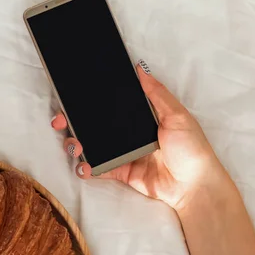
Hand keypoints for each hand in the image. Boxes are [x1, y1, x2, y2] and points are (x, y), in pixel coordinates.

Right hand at [52, 62, 228, 209]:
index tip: (72, 98)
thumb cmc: (191, 148)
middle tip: (60, 123)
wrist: (193, 185)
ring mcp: (122, 154)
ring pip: (92, 146)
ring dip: (77, 144)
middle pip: (94, 125)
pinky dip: (87, 168)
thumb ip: (156, 94)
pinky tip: (84, 166)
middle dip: (73, 123)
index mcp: (141, 117)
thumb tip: (140, 68)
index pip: (110, 106)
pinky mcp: (120, 172)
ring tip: (74, 145)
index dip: (90, 102)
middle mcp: (128, 134)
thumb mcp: (176, 115)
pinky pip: (99, 169)